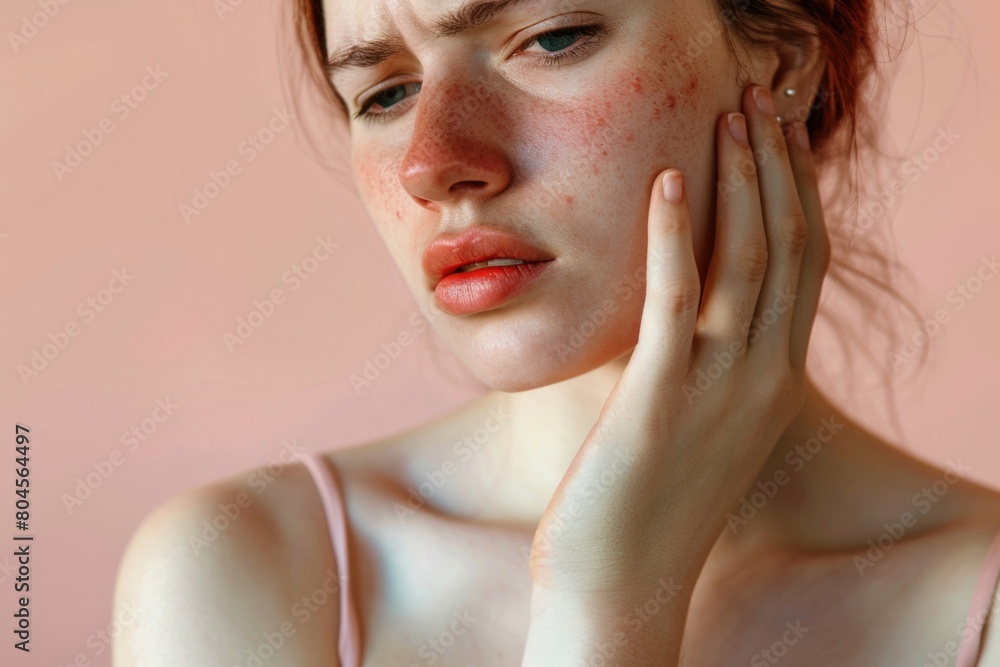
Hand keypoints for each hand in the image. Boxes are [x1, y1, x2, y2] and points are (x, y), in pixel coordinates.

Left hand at [523, 84, 830, 660]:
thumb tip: (677, 307)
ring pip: (746, 263)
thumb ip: (700, 364)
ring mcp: (717, 391)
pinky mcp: (659, 401)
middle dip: (775, 167)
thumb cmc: (646, 502)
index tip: (778, 135)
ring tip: (726, 116)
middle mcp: (763, 381)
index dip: (796, 193)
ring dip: (739, 181)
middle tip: (757, 99)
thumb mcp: (693, 422)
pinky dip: (677, 236)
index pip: (803, 266)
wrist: (622, 586)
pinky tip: (668, 184)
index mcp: (774, 383)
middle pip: (786, 249)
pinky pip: (676, 302)